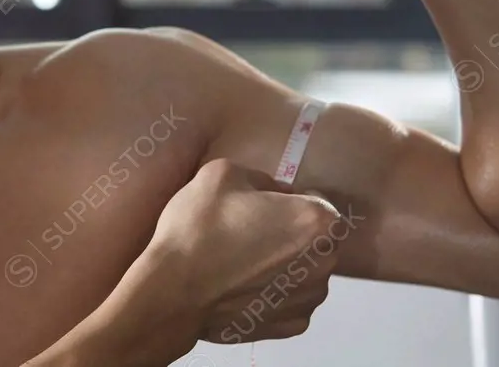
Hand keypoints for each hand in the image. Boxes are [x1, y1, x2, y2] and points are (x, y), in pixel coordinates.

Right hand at [147, 158, 340, 342]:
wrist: (173, 289)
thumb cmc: (200, 226)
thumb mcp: (223, 173)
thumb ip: (261, 178)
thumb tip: (274, 194)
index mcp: (317, 221)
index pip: (316, 201)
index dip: (288, 200)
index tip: (260, 207)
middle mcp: (325, 262)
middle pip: (315, 238)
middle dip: (290, 233)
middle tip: (248, 232)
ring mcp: (310, 299)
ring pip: (304, 271)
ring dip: (284, 264)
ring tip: (243, 263)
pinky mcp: (291, 326)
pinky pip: (289, 299)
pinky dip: (273, 292)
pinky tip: (243, 286)